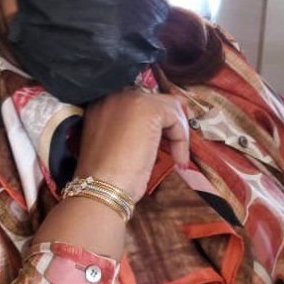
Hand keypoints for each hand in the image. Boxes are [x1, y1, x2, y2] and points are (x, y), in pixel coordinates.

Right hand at [75, 89, 189, 202]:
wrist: (101, 187)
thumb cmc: (107, 178)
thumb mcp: (115, 146)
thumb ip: (132, 131)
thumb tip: (159, 129)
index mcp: (101, 105)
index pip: (138, 101)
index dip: (156, 119)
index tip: (167, 135)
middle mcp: (113, 96)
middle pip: (155, 100)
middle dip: (170, 123)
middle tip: (178, 146)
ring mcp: (130, 99)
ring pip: (169, 108)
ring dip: (178, 133)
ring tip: (178, 157)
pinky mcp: (148, 109)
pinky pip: (176, 119)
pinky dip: (181, 140)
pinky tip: (177, 159)